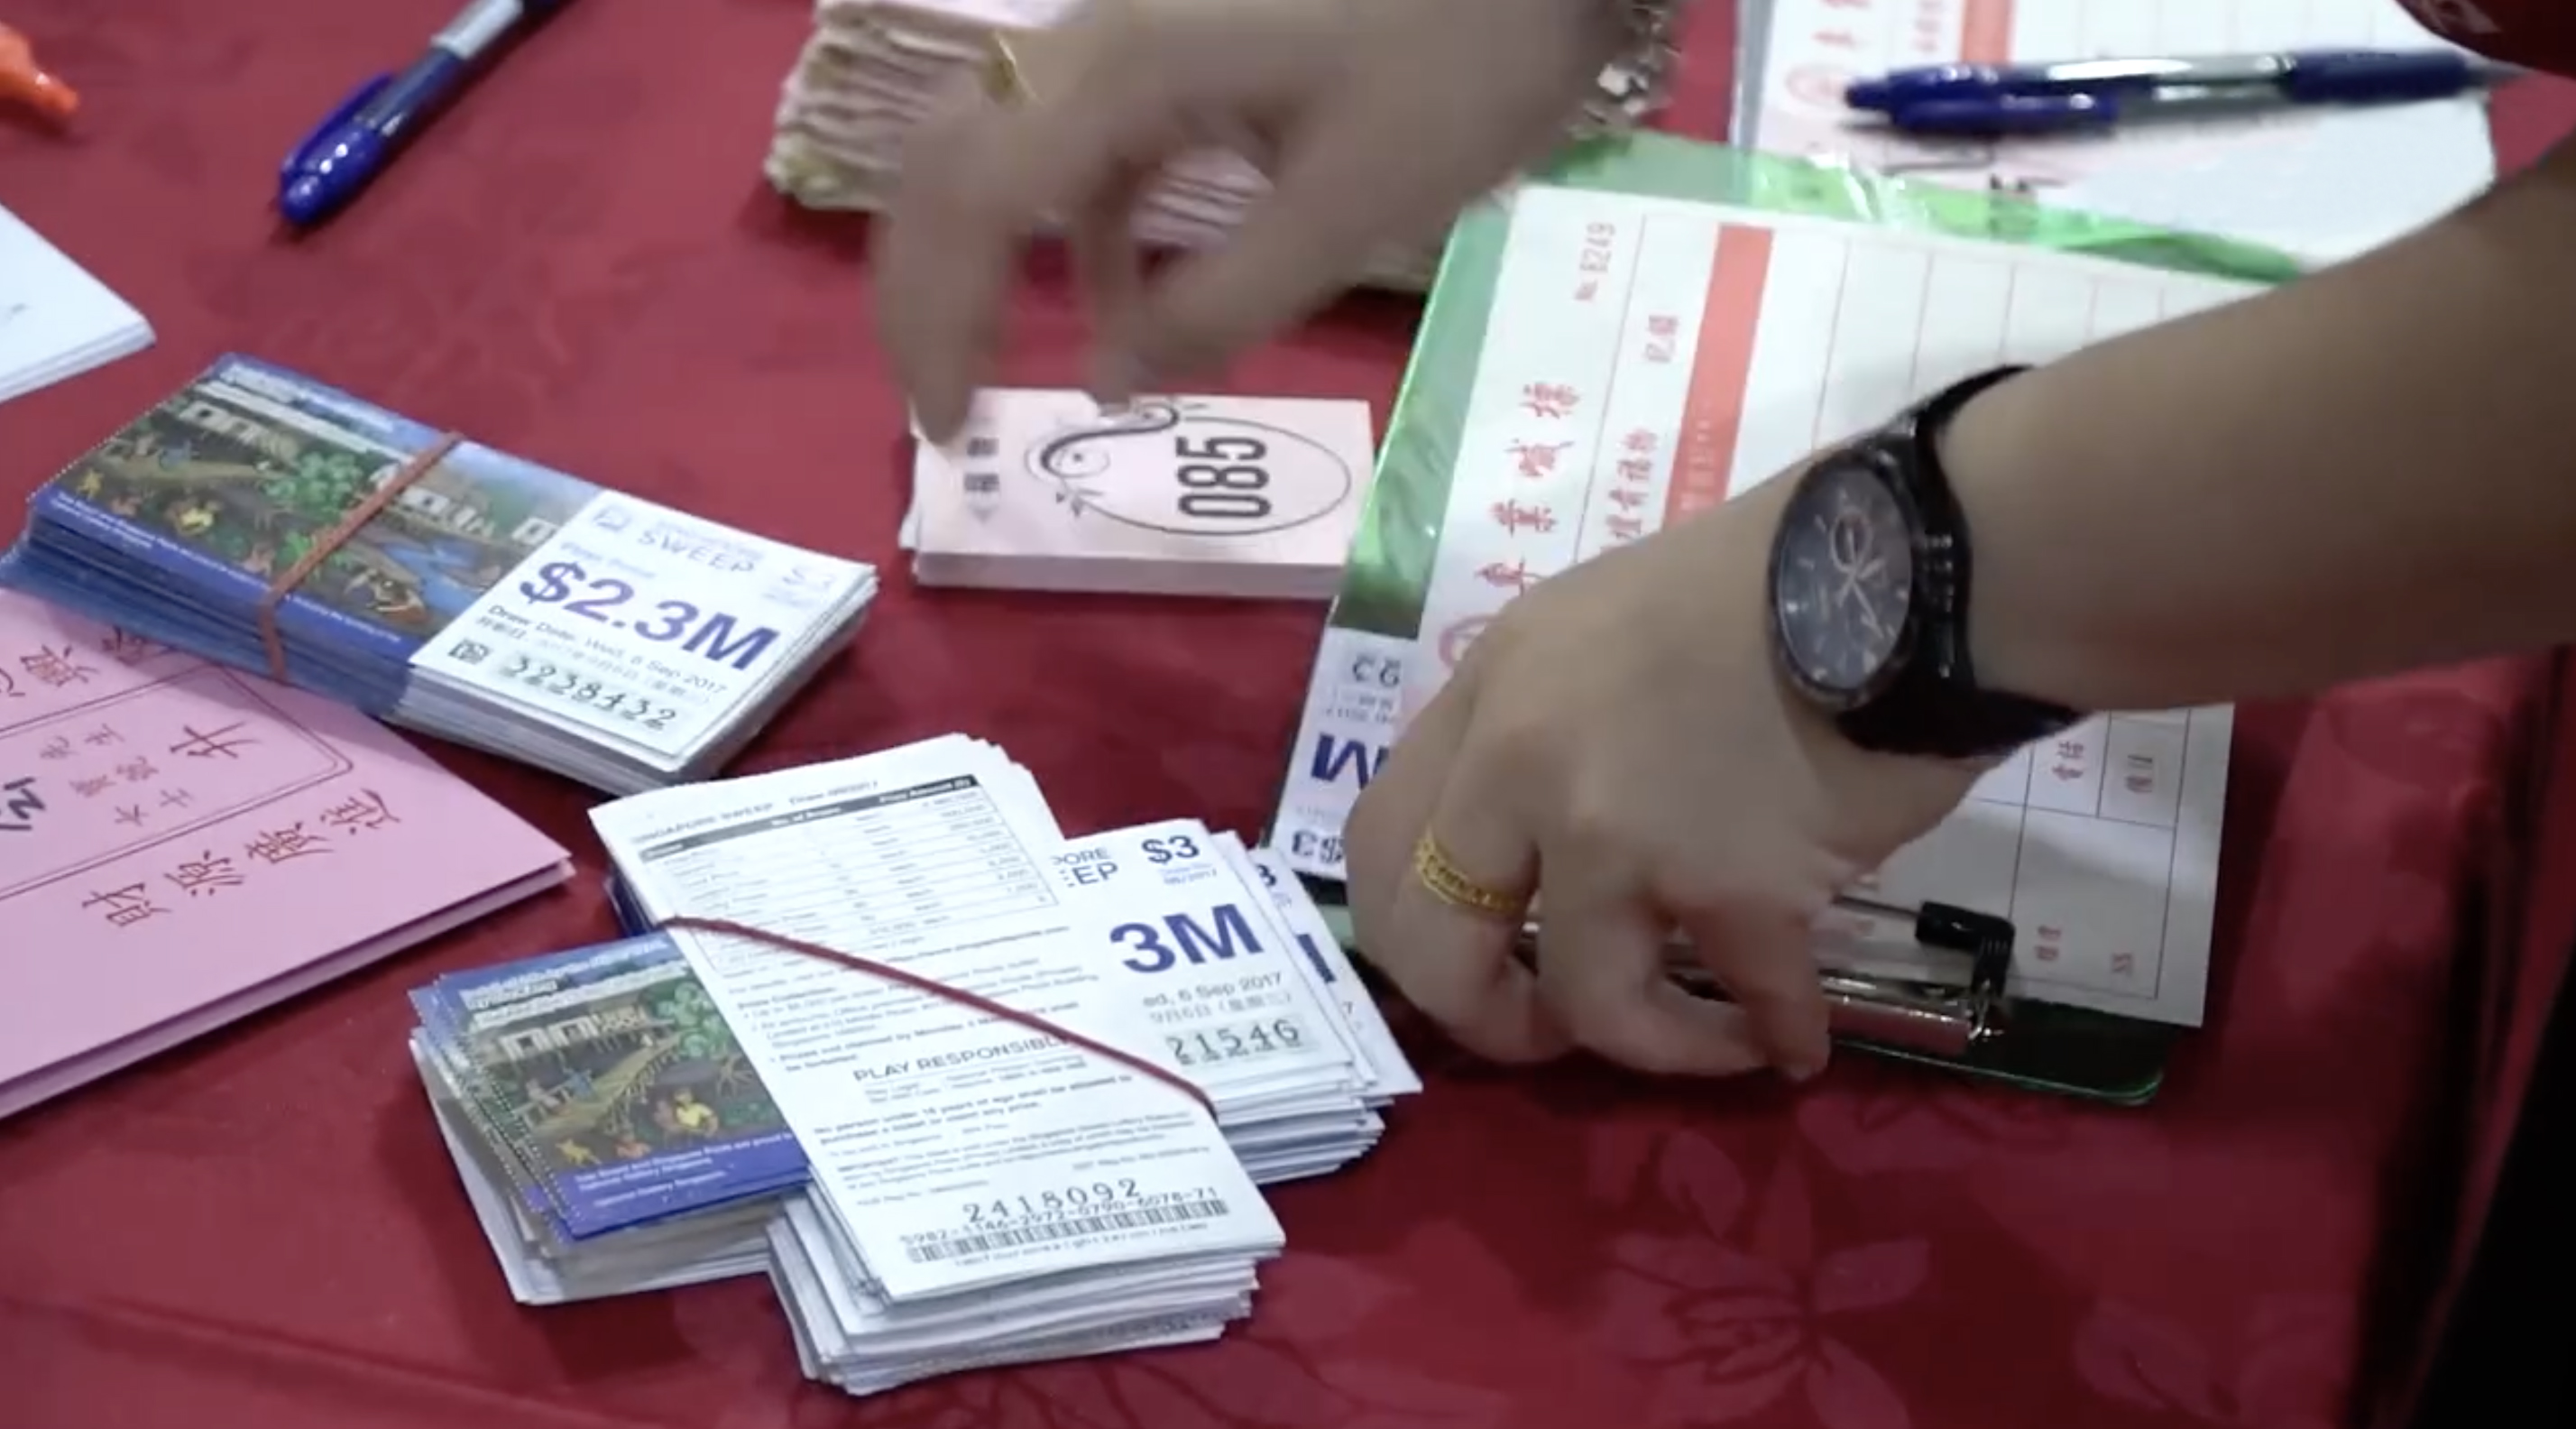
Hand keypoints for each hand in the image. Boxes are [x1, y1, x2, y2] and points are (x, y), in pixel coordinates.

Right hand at [876, 0, 1625, 441]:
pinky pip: (1085, 136)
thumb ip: (1222, 305)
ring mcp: (1135, 27)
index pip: (970, 203)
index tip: (947, 427)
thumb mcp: (1349, 209)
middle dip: (927, 288)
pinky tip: (1117, 301)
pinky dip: (1077, 226)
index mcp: (1121, 70)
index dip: (938, 319)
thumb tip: (1115, 384)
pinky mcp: (1180, 36)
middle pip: (952, 160)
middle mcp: (1099, 34)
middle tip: (939, 406)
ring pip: (1006, 145)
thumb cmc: (1460, 62)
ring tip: (997, 365)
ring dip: (987, 258)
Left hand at [1341, 481, 1983, 1078]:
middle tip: (1551, 1030)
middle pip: (1431, 946)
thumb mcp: (1606, 623)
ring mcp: (1614, 830)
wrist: (1906, 570)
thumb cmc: (1774, 581)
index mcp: (1490, 690)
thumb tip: (1548, 838)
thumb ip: (1552, 723)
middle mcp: (1522, 763)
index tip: (1478, 956)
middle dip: (1486, 1018)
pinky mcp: (1728, 885)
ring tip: (1717, 1042)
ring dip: (1658, 1046)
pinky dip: (1775, 1034)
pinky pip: (1746, 998)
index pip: (1378, 838)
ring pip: (1588, 1002)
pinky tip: (1797, 1043)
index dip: (1412, 926)